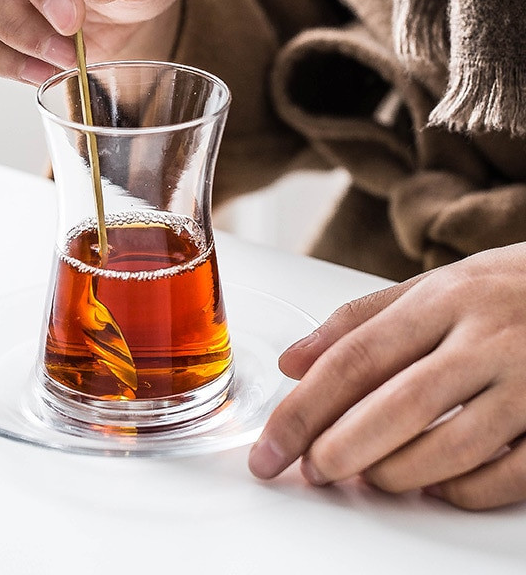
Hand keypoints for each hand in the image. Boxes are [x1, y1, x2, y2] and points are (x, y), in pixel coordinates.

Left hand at [249, 242, 525, 509]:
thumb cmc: (504, 289)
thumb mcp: (431, 286)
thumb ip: (359, 321)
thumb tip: (292, 361)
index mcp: (444, 299)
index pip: (357, 357)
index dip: (306, 408)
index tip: (273, 444)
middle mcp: (487, 338)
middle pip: (398, 405)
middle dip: (341, 448)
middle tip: (310, 470)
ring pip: (452, 444)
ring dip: (396, 472)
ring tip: (363, 475)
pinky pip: (510, 474)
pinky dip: (463, 489)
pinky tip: (433, 484)